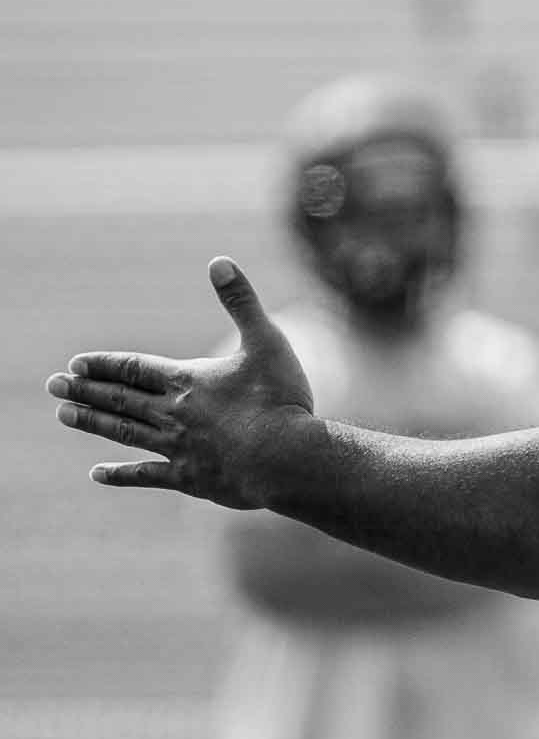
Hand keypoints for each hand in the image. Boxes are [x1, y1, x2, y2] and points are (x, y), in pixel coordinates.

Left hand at [47, 258, 314, 509]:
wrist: (286, 456)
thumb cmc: (280, 398)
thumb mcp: (266, 341)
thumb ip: (241, 302)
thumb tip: (218, 261)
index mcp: (188, 380)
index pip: (135, 368)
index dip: (105, 364)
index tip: (75, 363)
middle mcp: (173, 412)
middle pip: (120, 398)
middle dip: (86, 390)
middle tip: (54, 386)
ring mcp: (177, 447)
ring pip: (124, 432)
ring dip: (93, 422)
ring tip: (64, 415)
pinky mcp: (188, 477)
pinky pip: (145, 474)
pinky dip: (120, 474)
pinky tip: (97, 473)